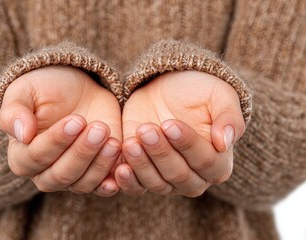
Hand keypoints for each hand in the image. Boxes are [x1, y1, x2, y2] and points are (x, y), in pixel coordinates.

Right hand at [0, 66, 121, 196]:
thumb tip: (21, 135)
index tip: (76, 120)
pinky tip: (121, 170)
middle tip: (99, 129)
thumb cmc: (47, 89)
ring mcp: (72, 176)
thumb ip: (15, 112)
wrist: (78, 90)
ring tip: (114, 142)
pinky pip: (101, 187)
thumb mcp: (25, 91)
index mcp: (22, 155)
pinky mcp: (95, 174)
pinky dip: (110, 183)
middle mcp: (44, 172)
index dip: (57, 141)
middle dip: (82, 153)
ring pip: (82, 184)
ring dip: (99, 165)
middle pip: (60, 176)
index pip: (35, 157)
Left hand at [115, 71, 245, 195]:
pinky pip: (137, 188)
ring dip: (142, 165)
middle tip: (146, 130)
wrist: (165, 90)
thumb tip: (226, 143)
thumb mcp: (219, 95)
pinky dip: (128, 182)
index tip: (169, 124)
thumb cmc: (196, 92)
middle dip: (161, 153)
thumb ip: (229, 117)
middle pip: (179, 176)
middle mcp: (195, 177)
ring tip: (131, 143)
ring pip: (157, 184)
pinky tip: (121, 169)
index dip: (187, 144)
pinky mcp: (144, 174)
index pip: (205, 161)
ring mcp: (168, 179)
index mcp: (218, 162)